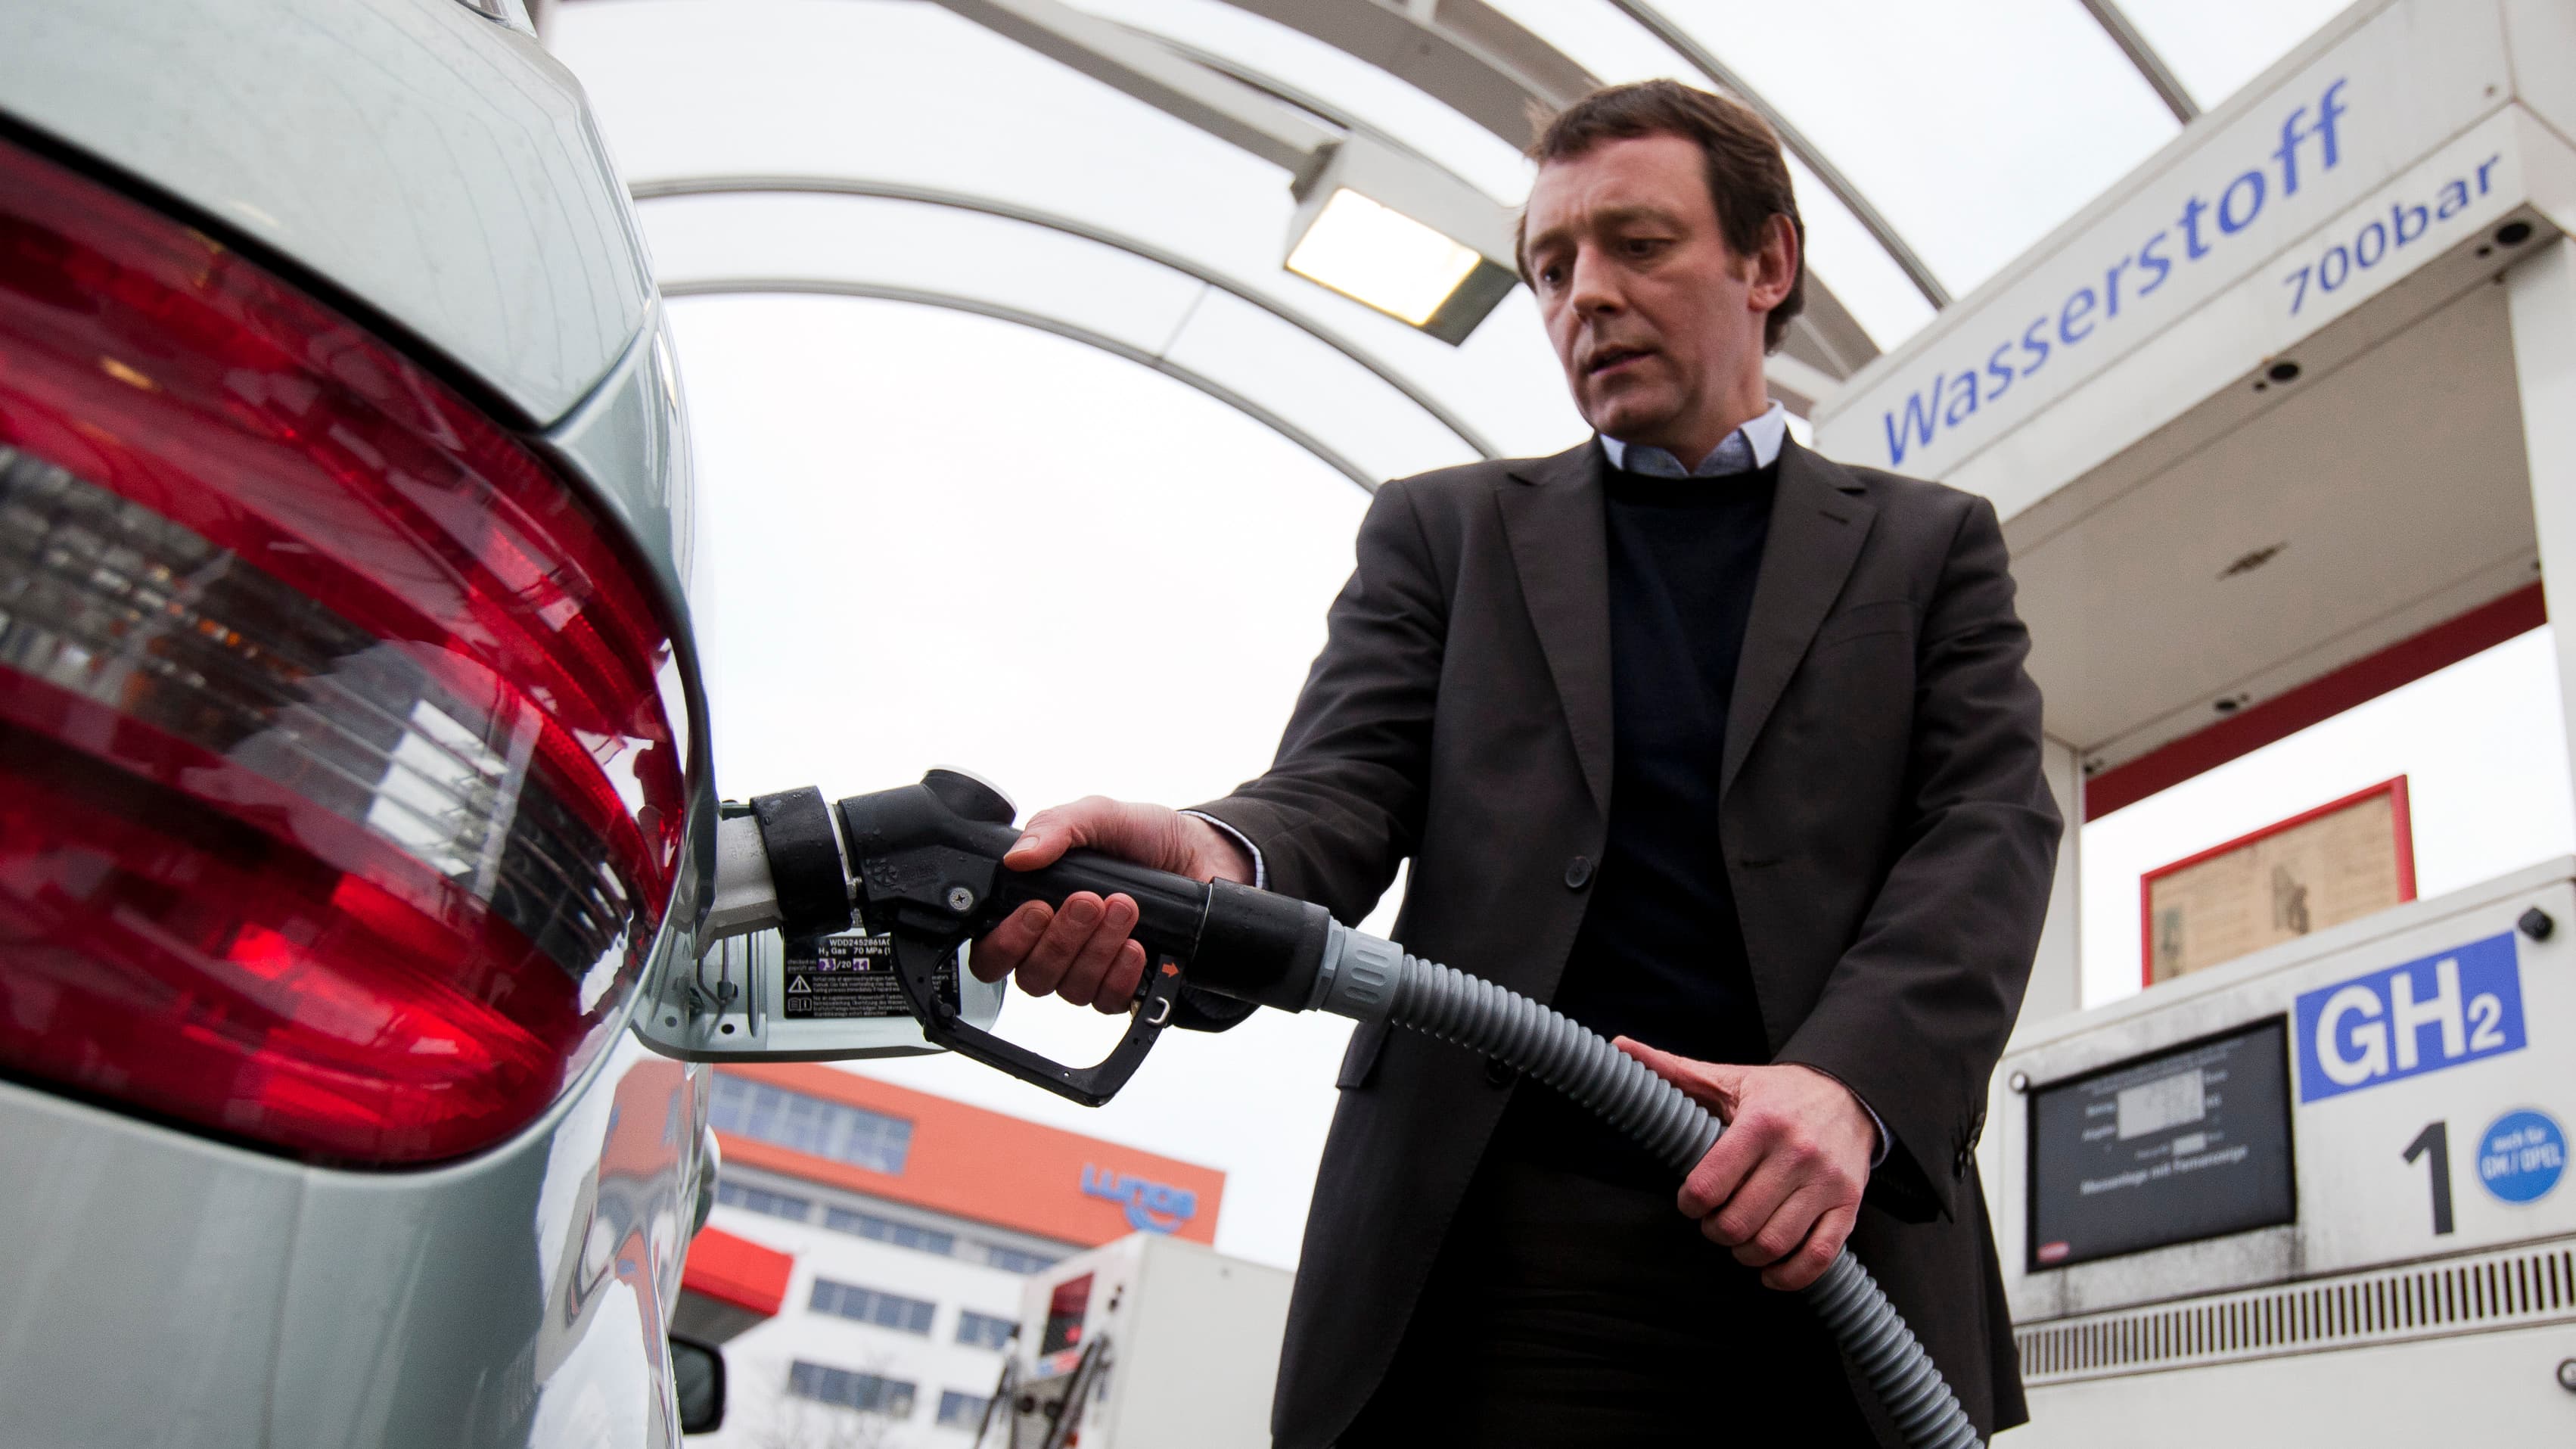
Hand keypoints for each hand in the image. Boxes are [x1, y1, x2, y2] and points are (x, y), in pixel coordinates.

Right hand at [967, 798, 1253, 1013]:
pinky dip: (1121, 974)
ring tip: (1125, 908)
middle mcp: (1055, 947)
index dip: (1006, 942)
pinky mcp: (1125, 986)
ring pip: (1071, 989)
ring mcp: (1089, 970)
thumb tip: (1018, 857)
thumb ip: (1055, 827)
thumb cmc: (1142, 836)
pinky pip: (1108, 1001)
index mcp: (1033, 909)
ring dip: (1097, 949)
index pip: (993, 951)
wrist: (1200, 853)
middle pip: (1032, 976)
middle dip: (1062, 939)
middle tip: (1090, 900)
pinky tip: (1137, 946)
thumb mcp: (1098, 816)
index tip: (1036, 909)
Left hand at [1614, 1040, 1875, 1290]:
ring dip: (1746, 1254)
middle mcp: (1797, 1152)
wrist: (1850, 1095)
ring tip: (1739, 1240)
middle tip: (1713, 1222)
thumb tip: (1618, 1047)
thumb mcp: (1727, 1079)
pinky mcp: (1849, 1205)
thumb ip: (1673, 1070)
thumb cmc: (1778, 1094)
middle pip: (1739, 1221)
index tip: (1690, 1201)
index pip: (1709, 1185)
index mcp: (1761, 1123)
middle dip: (1715, 1231)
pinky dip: (1789, 1276)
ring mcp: (1826, 1182)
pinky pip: (1819, 1257)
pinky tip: (1770, 1270)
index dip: (1690, 1203)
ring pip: (1774, 1243)